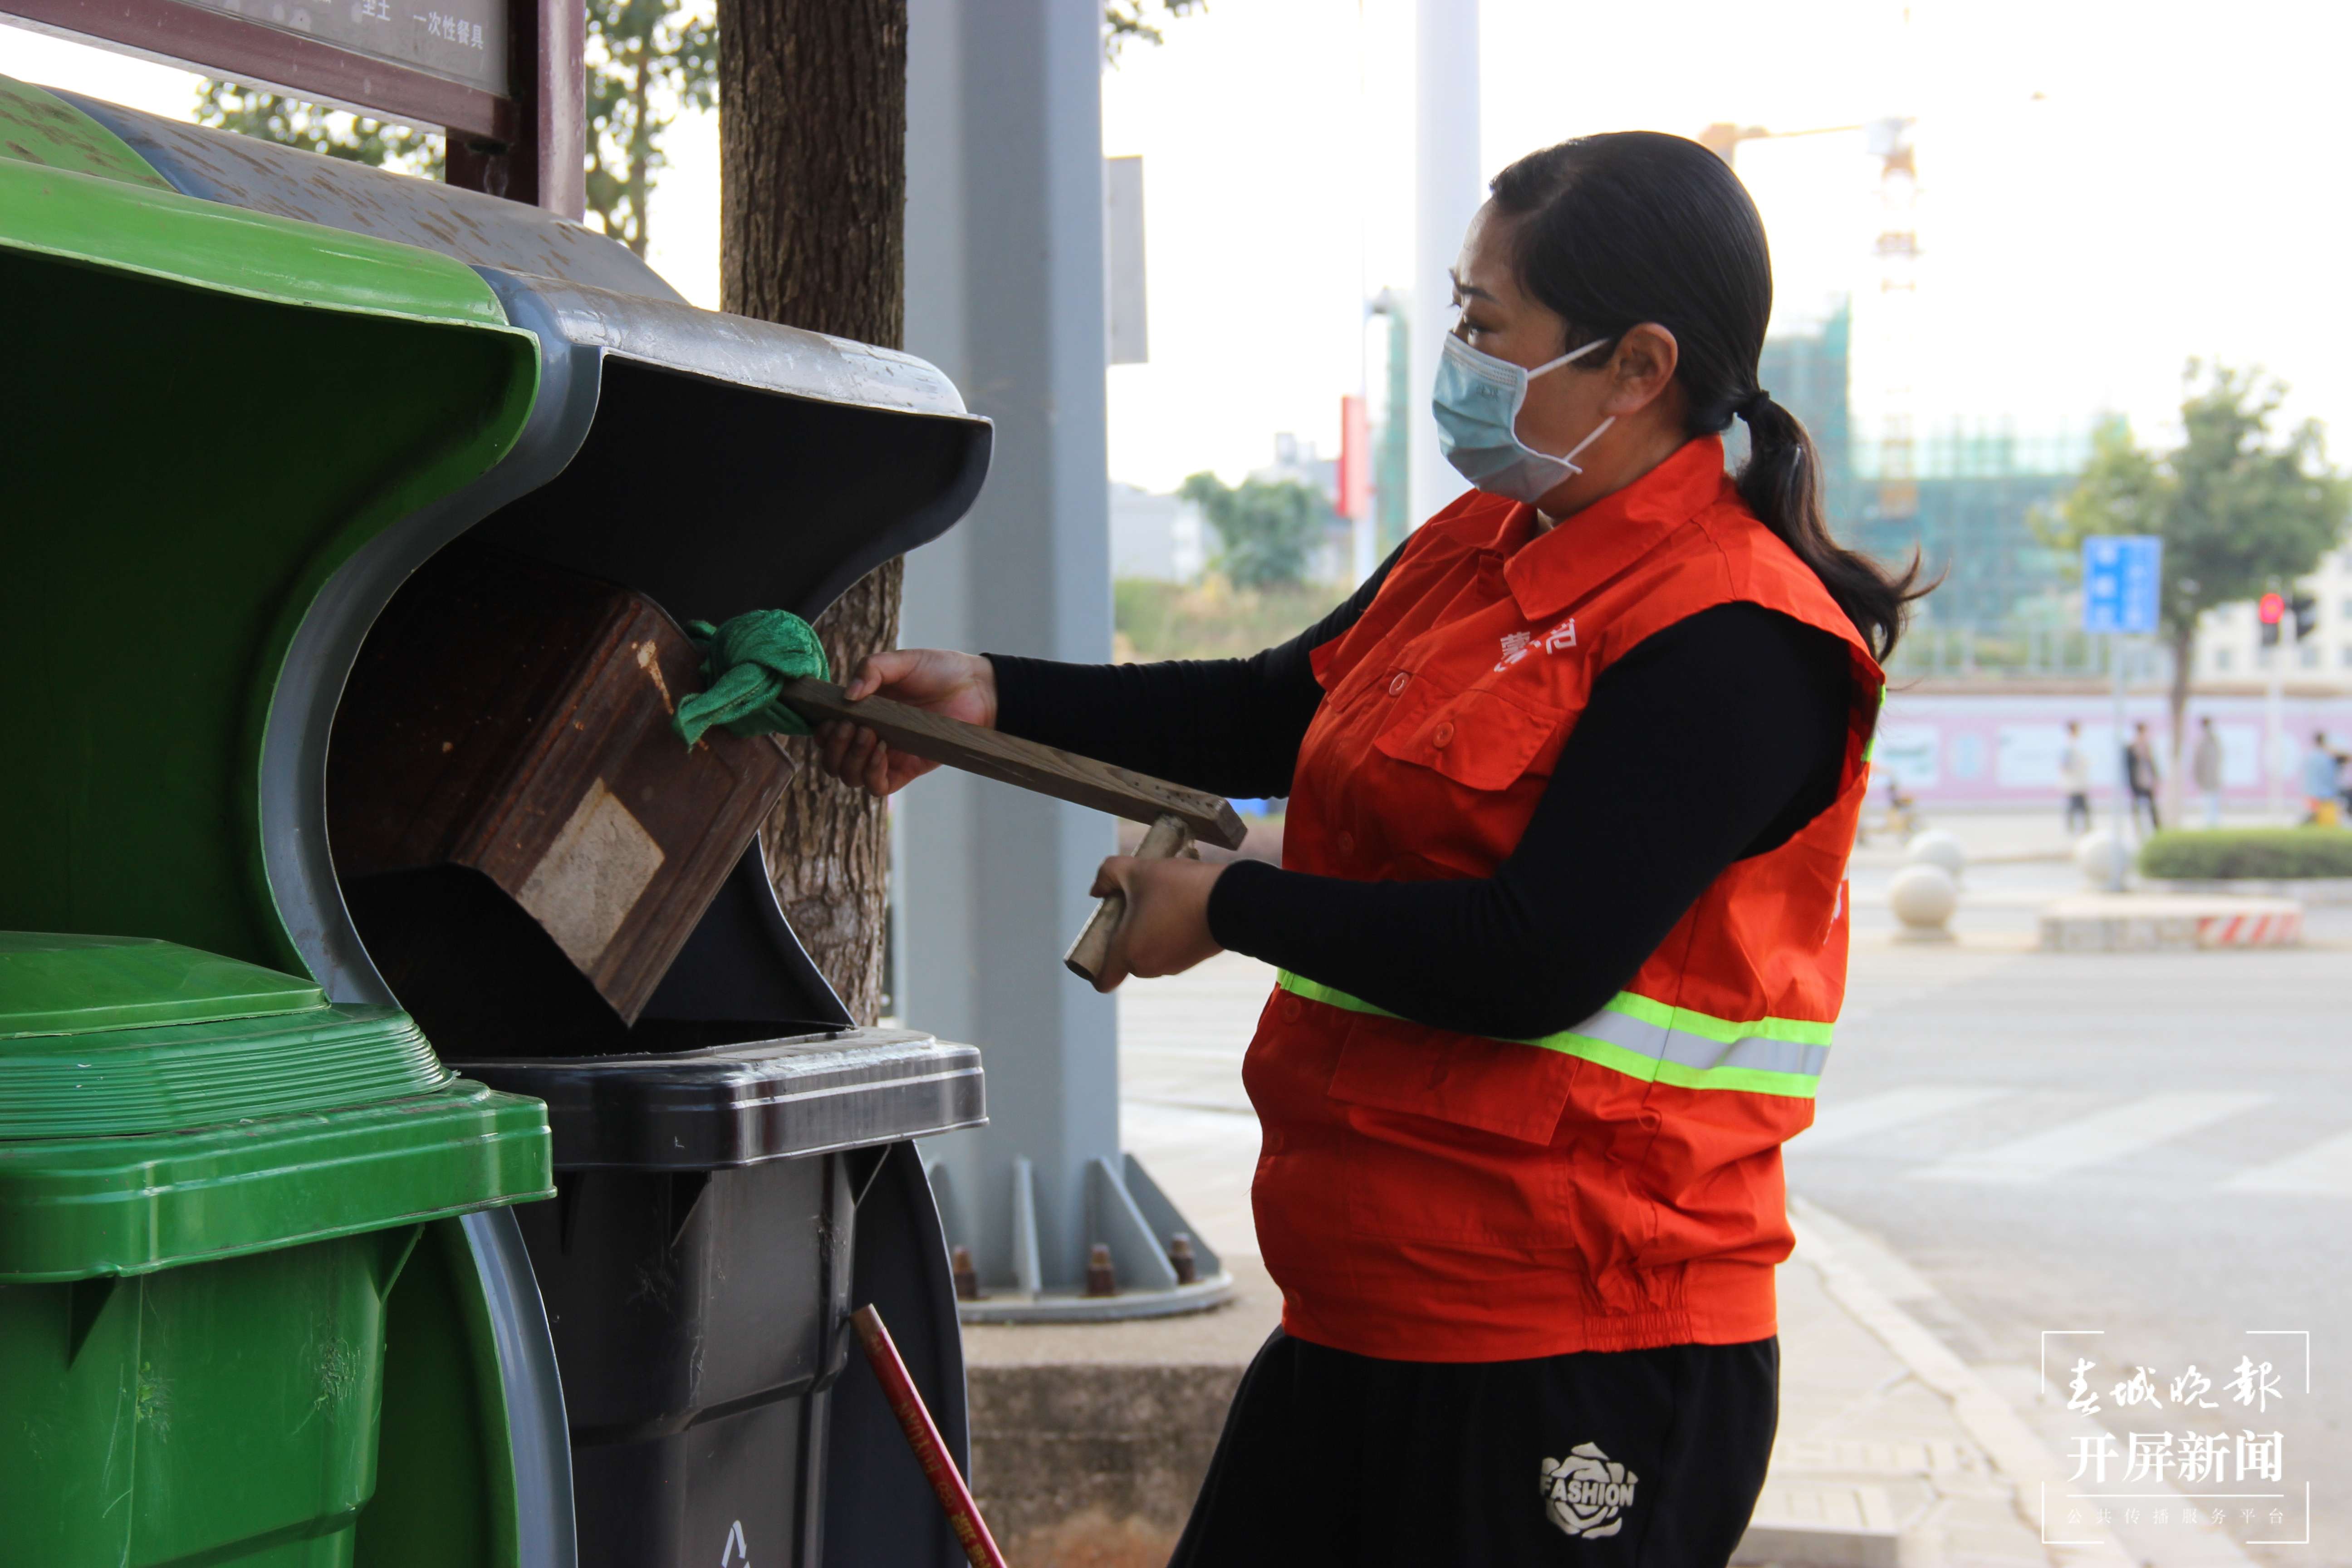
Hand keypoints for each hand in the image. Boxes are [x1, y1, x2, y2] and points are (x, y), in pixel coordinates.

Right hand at [814, 649, 997, 797]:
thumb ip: (871, 669)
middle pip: (832, 761)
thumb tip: (847, 696)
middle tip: (852, 726)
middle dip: (833, 747)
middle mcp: (870, 736)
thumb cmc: (940, 671)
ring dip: (851, 759)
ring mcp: (887, 755)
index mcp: (862, 712)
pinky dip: (871, 772)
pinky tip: (882, 750)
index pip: (826, 734)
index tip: (833, 718)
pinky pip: (878, 787)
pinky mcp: (907, 769)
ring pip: (850, 776)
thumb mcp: (901, 661)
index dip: (822, 732)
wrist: (977, 687)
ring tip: (870, 734)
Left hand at [1084, 854, 1225, 991]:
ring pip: (1150, 951)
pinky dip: (1170, 933)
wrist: (1231, 899)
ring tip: (1163, 901)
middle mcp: (1149, 966)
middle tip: (1137, 904)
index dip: (1095, 968)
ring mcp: (1173, 965)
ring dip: (1150, 932)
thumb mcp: (1138, 870)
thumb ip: (1107, 875)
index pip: (1103, 980)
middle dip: (1127, 935)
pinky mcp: (1193, 959)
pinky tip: (1180, 907)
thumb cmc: (1178, 888)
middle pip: (1126, 958)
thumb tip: (1096, 889)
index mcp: (1129, 952)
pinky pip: (1171, 948)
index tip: (1101, 944)